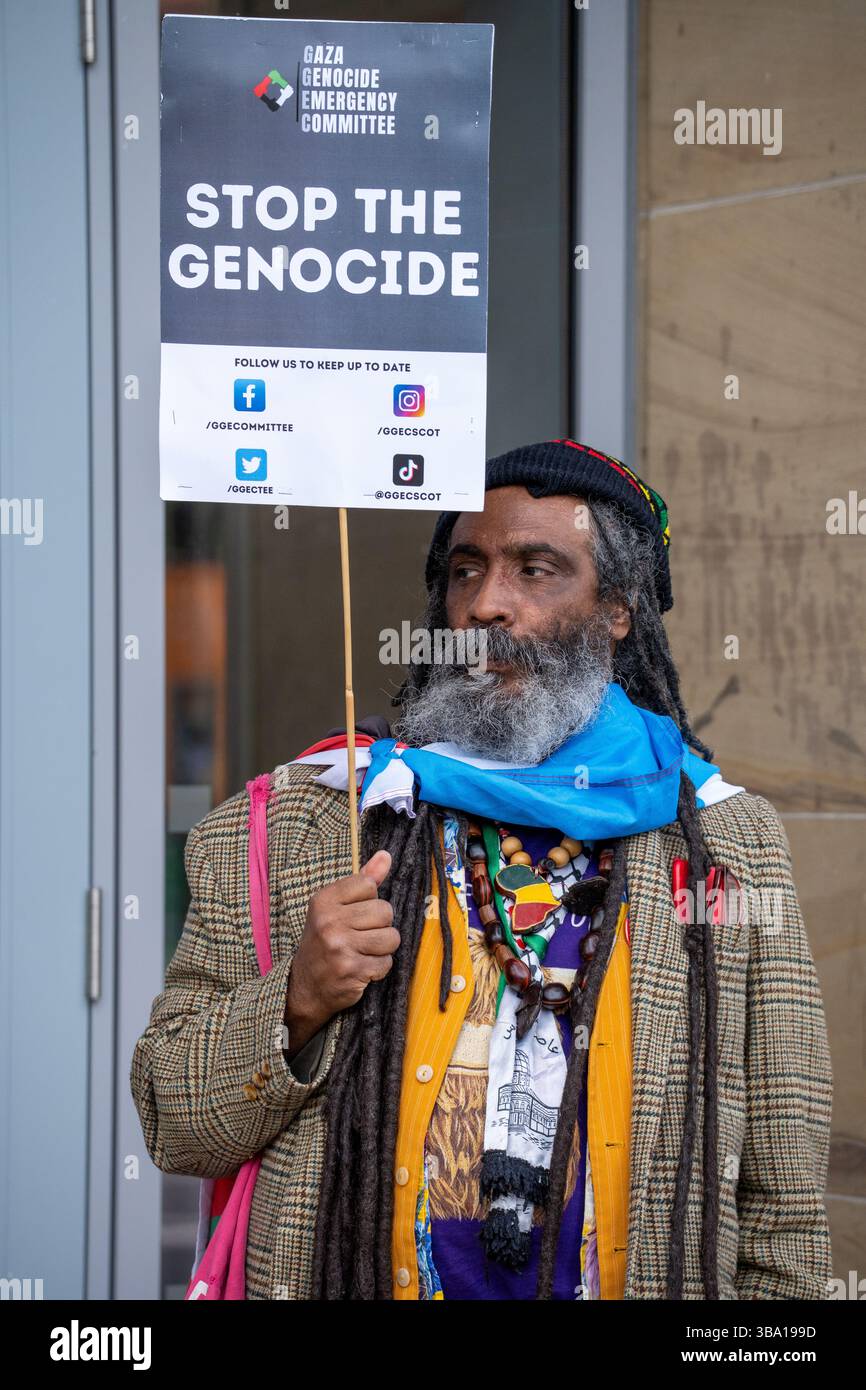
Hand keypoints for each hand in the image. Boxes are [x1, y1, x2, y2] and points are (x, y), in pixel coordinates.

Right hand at [283, 850, 396, 1056]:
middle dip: (380, 925)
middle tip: (360, 936)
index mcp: (323, 900)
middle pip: (385, 910)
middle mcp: (329, 921)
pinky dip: (379, 967)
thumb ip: (362, 880)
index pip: (369, 885)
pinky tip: (362, 968)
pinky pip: (387, 962)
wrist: (303, 987)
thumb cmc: (324, 941)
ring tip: (363, 952)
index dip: (368, 900)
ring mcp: (340, 947)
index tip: (353, 914)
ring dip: (383, 948)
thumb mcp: (335, 907)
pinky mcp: (352, 971)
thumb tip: (386, 855)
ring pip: (391, 937)